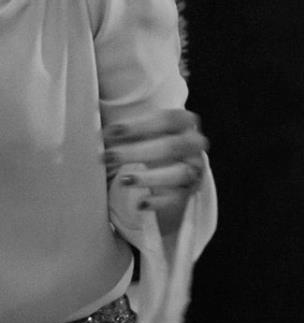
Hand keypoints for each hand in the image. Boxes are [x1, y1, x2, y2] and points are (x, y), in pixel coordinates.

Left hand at [102, 107, 207, 232]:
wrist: (167, 165)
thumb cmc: (146, 142)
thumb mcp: (137, 132)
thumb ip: (120, 131)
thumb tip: (92, 133)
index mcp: (183, 123)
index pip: (169, 119)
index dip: (140, 124)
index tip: (111, 131)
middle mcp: (193, 144)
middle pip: (173, 146)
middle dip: (138, 152)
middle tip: (108, 156)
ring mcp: (193, 168)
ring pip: (180, 173)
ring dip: (151, 177)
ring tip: (123, 181)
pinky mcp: (186, 191)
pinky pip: (176, 198)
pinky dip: (158, 202)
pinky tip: (140, 203)